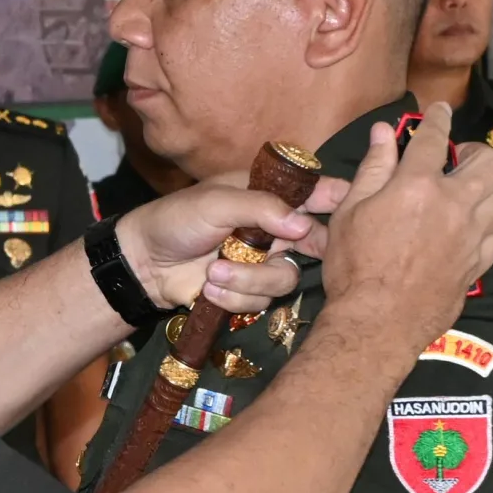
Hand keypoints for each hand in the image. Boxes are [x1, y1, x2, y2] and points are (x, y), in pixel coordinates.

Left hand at [116, 176, 343, 315]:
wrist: (144, 262)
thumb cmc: (176, 219)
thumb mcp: (216, 202)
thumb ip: (260, 208)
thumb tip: (302, 225)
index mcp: (268, 196)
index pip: (315, 192)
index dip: (337, 198)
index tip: (349, 205)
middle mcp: (273, 229)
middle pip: (315, 242)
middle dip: (302, 250)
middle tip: (280, 250)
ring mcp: (263, 262)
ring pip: (285, 277)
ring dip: (248, 278)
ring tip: (214, 270)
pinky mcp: (249, 291)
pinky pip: (261, 299)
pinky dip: (233, 295)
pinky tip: (209, 286)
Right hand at [321, 104, 492, 355]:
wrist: (378, 322)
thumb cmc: (355, 266)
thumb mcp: (351, 211)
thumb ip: (373, 169)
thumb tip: (383, 133)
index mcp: (417, 186)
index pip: (434, 138)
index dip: (438, 119)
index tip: (440, 110)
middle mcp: (454, 205)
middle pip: (490, 162)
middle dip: (476, 153)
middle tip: (457, 161)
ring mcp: (472, 236)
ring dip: (485, 191)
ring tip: (465, 196)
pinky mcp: (478, 264)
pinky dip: (484, 228)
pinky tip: (466, 232)